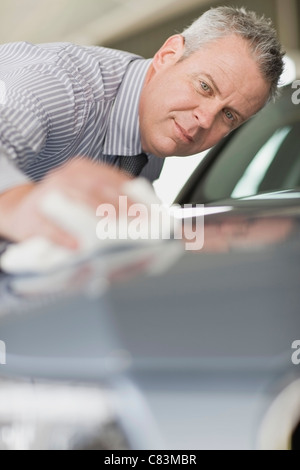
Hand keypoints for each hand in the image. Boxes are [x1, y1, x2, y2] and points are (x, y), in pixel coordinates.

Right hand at [0, 159, 132, 248]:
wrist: (18, 209)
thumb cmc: (60, 202)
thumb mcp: (82, 190)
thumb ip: (107, 195)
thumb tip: (142, 212)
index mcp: (80, 169)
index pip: (111, 177)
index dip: (132, 193)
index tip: (149, 209)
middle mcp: (65, 178)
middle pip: (97, 189)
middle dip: (121, 206)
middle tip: (139, 222)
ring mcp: (48, 196)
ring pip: (75, 203)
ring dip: (98, 217)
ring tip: (115, 230)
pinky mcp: (32, 218)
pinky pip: (49, 228)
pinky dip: (63, 237)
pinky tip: (77, 245)